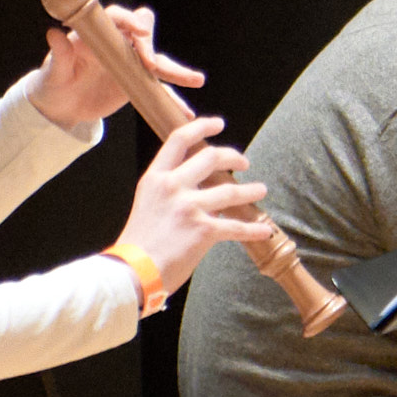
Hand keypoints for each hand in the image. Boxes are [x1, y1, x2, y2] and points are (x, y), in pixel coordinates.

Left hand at [35, 6, 198, 132]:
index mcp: (96, 35)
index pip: (116, 18)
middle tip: (152, 65)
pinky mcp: (139, 83)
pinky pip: (160, 90)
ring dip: (177, 71)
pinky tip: (185, 112)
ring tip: (197, 80)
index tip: (139, 31)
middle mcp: (118, 44)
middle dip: (151, 45)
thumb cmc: (52, 84)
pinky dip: (173, 100)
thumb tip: (53, 33)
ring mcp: (131, 64)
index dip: (129, 20)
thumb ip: (58, 55)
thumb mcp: (53, 73)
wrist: (62, 105)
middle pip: (143, 34)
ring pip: (159, 62)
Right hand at [115, 113, 273, 294]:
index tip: (219, 123)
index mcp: (155, 179)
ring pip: (231, 191)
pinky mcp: (204, 230)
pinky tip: (265, 229)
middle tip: (244, 163)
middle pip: (212, 157)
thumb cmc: (138, 244)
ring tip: (260, 190)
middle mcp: (173, 187)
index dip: (201, 127)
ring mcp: (189, 207)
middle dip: (234, 157)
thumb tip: (195, 187)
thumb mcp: (147, 204)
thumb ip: (169, 190)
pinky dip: (254, 229)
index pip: (179, 140)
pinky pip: (237, 226)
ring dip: (250, 190)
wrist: (132, 272)